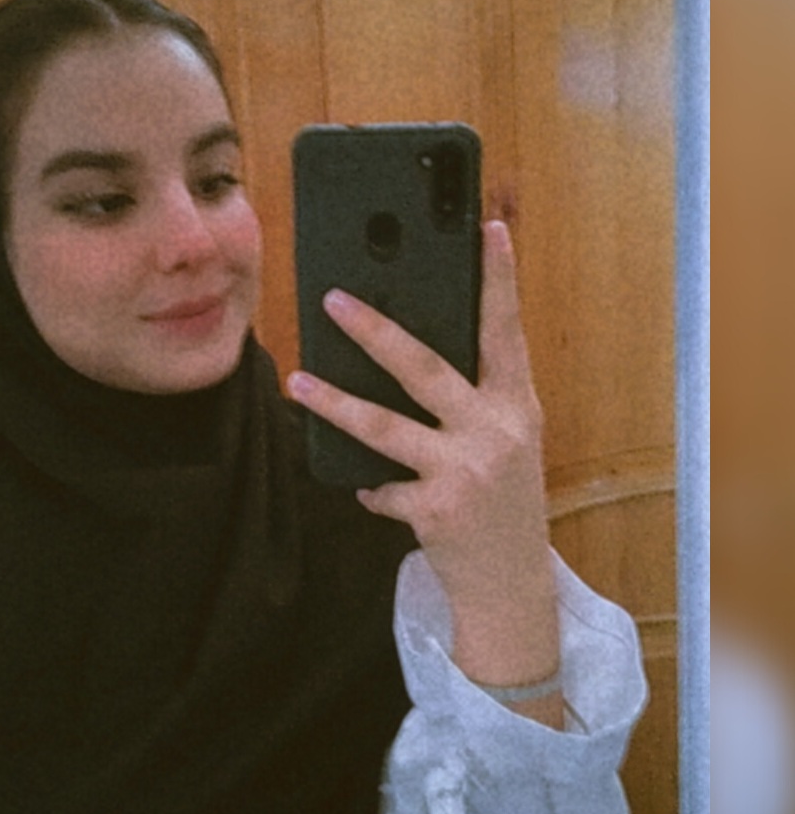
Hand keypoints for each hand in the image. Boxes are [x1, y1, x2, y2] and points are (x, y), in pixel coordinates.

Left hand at [287, 220, 560, 702]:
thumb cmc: (502, 502)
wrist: (510, 585)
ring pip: (385, 426)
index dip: (498, 280)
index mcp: (516, 406)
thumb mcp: (507, 442)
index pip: (506, 331)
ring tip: (298, 382)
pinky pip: (380, 486)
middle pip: (425, 368)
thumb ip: (474, 400)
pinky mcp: (435, 510)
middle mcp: (495, 432)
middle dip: (376, 330)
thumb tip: (409, 350)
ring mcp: (465, 472)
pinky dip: (368, 486)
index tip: (486, 228)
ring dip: (335, 403)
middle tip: (333, 299)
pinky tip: (362, 487)